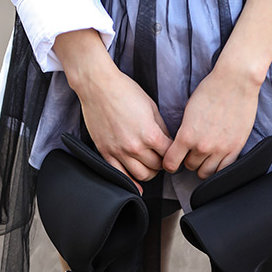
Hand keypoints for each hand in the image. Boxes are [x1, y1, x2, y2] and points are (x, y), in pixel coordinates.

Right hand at [54, 29, 171, 191]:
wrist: (98, 86)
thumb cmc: (124, 91)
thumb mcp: (151, 106)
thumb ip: (161, 128)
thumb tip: (166, 142)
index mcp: (150, 134)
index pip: (169, 154)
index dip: (174, 152)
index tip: (172, 150)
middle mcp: (135, 147)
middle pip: (157, 167)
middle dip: (162, 162)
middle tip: (160, 156)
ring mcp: (120, 152)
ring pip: (142, 175)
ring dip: (149, 172)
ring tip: (149, 165)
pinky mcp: (106, 153)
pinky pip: (121, 175)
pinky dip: (131, 183)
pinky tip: (137, 186)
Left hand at [163, 62, 260, 178]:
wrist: (236, 82)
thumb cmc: (211, 90)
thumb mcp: (189, 110)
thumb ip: (184, 132)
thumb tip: (181, 146)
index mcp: (187, 135)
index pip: (171, 163)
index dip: (169, 163)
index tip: (172, 161)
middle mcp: (202, 146)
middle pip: (189, 166)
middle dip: (189, 159)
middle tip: (192, 150)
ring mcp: (220, 150)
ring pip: (205, 172)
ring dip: (203, 165)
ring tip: (205, 155)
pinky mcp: (235, 149)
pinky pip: (223, 170)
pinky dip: (217, 167)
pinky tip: (216, 158)